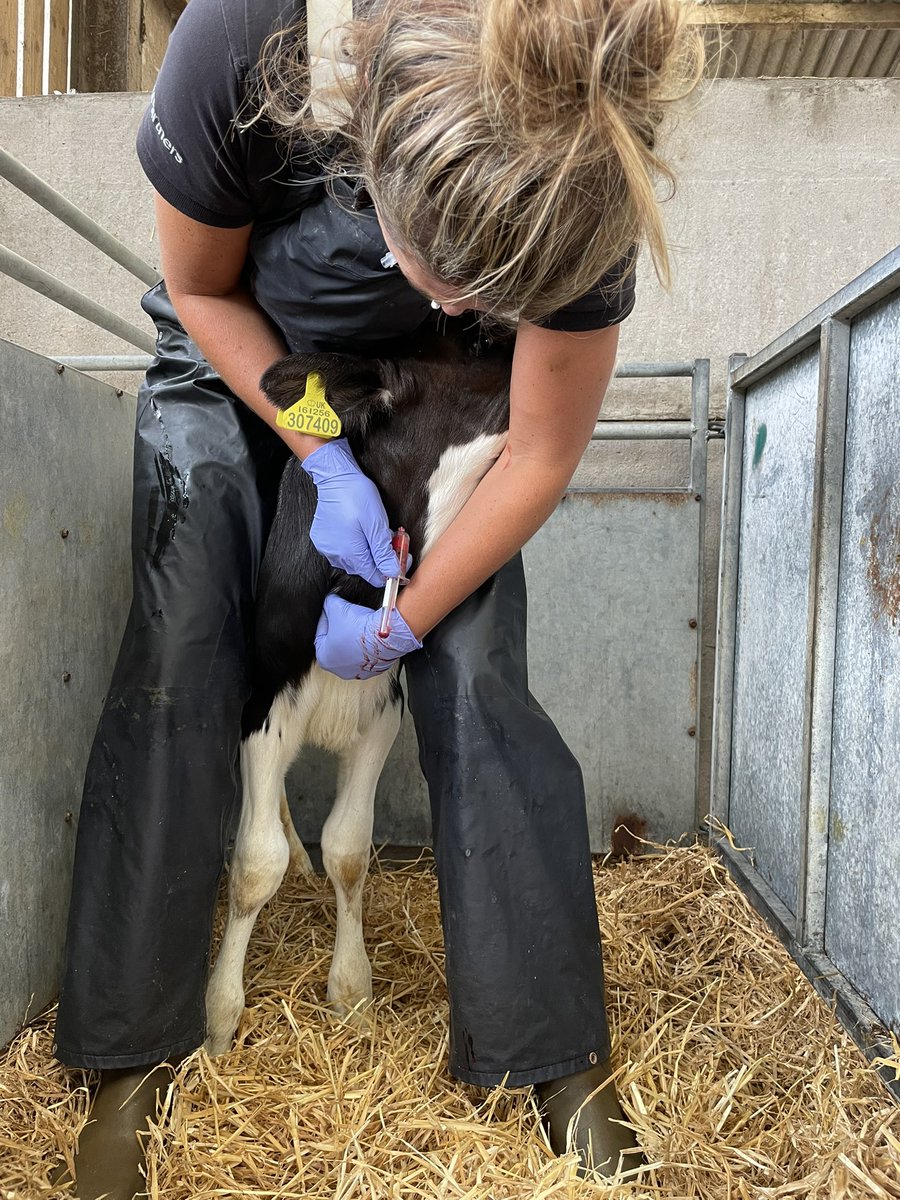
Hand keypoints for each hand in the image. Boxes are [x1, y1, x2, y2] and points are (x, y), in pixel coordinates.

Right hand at [301, 438, 398, 586]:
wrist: (335, 477)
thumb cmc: (357, 495)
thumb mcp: (377, 524)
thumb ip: (383, 552)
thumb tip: (392, 572)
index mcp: (350, 553)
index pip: (374, 576)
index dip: (390, 569)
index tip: (400, 557)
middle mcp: (336, 555)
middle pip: (364, 568)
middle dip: (380, 557)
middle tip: (391, 539)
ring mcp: (326, 548)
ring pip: (353, 561)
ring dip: (367, 551)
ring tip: (374, 533)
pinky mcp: (322, 540)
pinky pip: (341, 551)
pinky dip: (353, 545)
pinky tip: (359, 532)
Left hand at [315, 594, 421, 679]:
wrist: (385, 634)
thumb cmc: (359, 628)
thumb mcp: (336, 607)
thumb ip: (328, 604)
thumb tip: (329, 601)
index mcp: (324, 659)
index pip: (321, 633)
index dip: (326, 617)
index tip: (331, 609)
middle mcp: (340, 669)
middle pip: (336, 643)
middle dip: (340, 627)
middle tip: (346, 615)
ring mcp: (358, 671)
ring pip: (352, 649)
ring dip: (354, 635)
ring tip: (359, 622)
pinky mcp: (374, 668)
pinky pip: (367, 653)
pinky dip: (367, 643)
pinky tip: (368, 632)